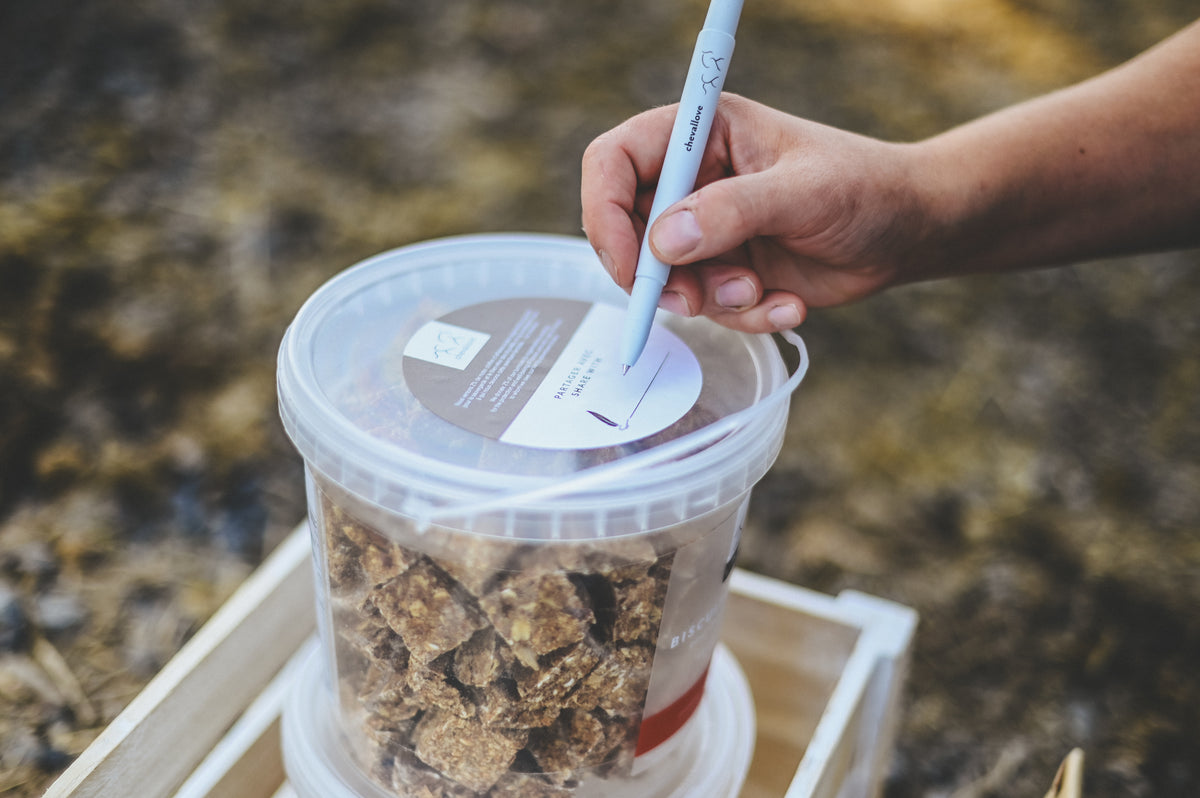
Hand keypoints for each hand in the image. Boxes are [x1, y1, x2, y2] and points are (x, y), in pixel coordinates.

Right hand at [581, 94, 927, 333]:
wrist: (907, 232)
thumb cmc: (864, 189)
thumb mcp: (803, 193)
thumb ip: (733, 212)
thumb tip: (664, 242)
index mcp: (700, 134)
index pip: (613, 162)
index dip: (605, 212)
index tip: (633, 263)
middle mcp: (692, 180)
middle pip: (625, 230)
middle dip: (657, 275)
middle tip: (691, 299)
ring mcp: (706, 228)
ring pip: (666, 279)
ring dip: (710, 299)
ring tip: (761, 293)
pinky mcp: (726, 270)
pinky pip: (706, 306)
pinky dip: (743, 316)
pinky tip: (787, 306)